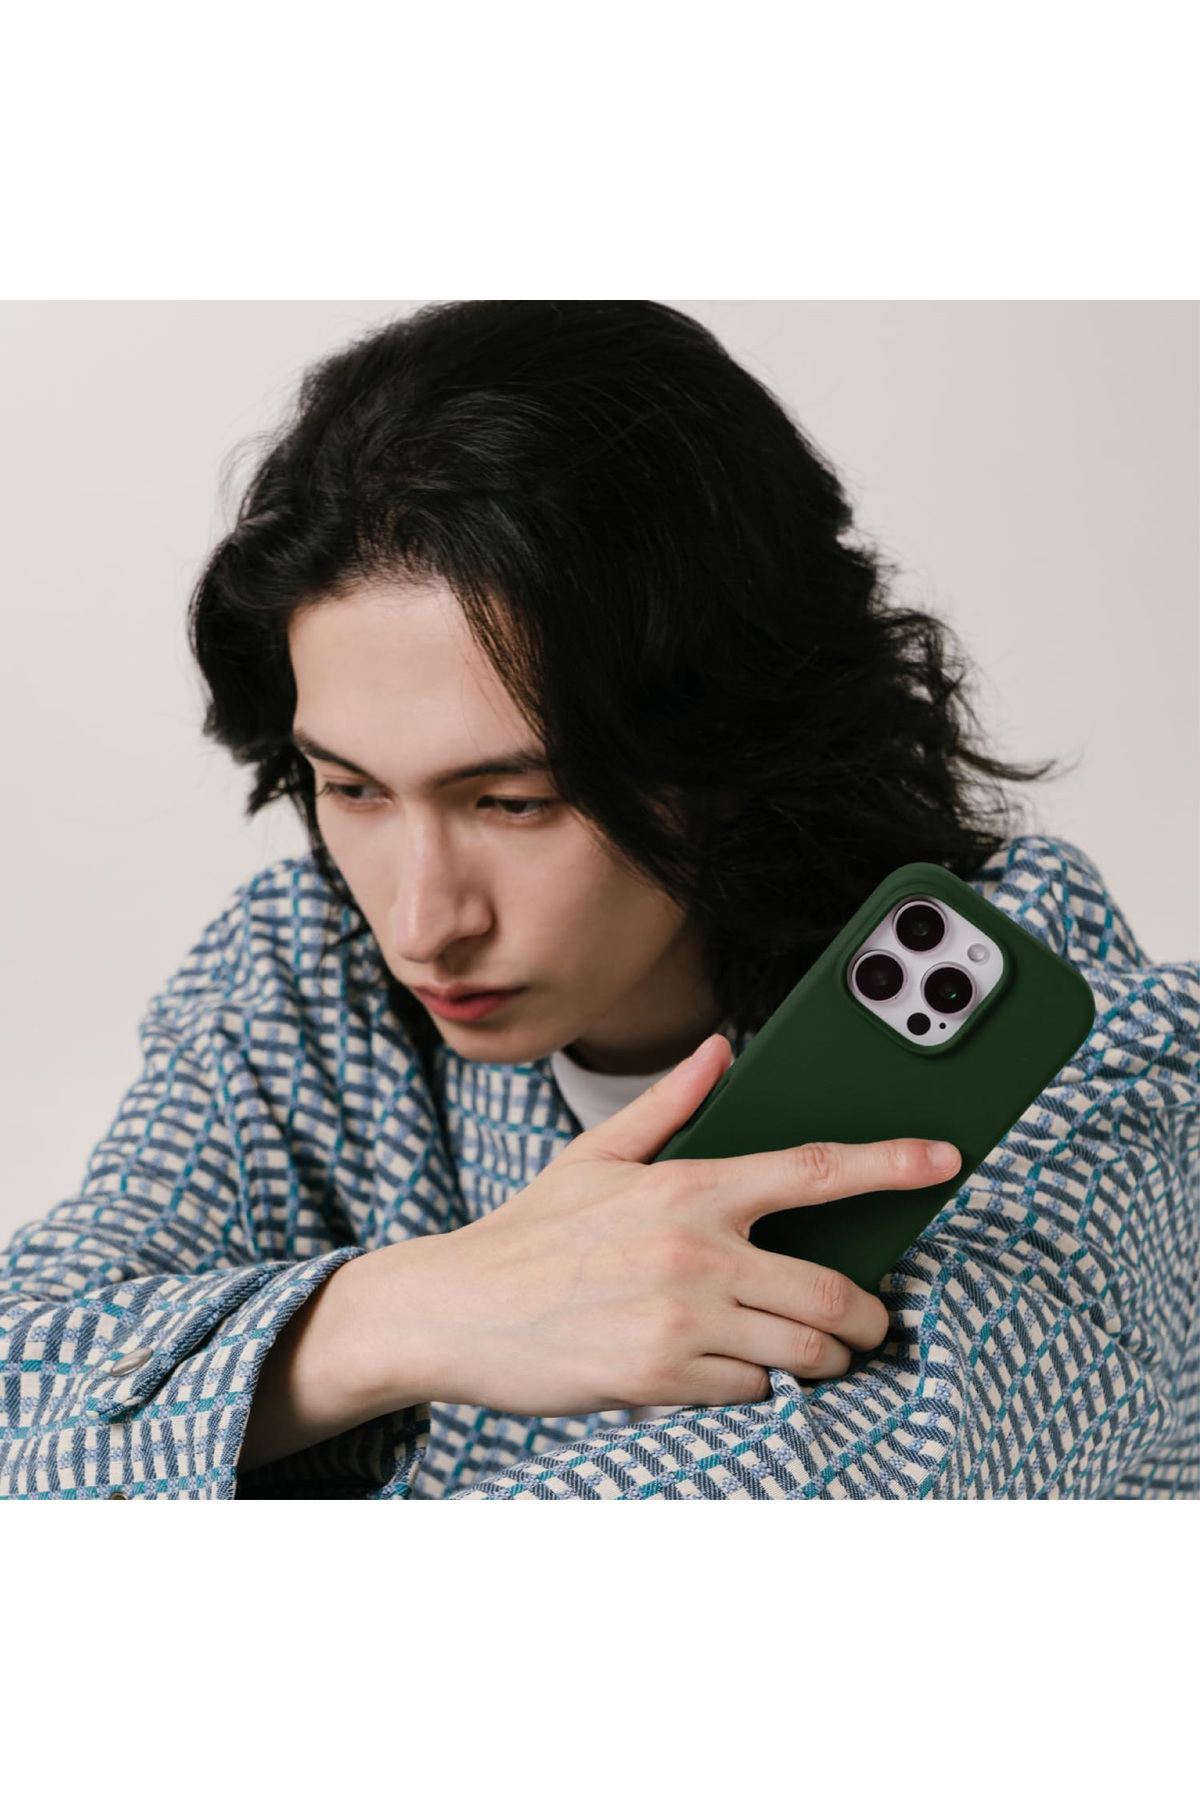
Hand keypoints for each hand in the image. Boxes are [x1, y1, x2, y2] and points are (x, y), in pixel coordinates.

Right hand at [371, 1033, 960, 1417]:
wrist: (452, 1311)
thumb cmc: (528, 1234)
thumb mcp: (595, 1156)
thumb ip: (669, 1106)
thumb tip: (719, 1052)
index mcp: (686, 1186)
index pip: (813, 1171)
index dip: (890, 1165)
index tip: (945, 1160)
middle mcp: (694, 1250)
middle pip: (833, 1290)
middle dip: (869, 1314)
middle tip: (868, 1318)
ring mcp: (681, 1320)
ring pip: (804, 1351)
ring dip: (822, 1356)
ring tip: (809, 1348)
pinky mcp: (661, 1379)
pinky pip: (750, 1390)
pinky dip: (753, 1383)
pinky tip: (724, 1367)